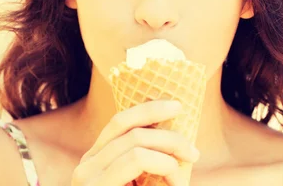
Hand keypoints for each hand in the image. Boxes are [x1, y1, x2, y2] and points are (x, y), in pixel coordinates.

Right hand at [71, 99, 199, 185]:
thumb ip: (150, 164)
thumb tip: (176, 138)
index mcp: (97, 159)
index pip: (121, 120)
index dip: (150, 108)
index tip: (178, 106)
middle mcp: (88, 163)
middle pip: (129, 126)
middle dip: (168, 132)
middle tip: (194, 151)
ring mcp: (88, 175)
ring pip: (134, 140)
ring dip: (169, 150)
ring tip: (187, 168)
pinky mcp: (95, 185)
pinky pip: (134, 159)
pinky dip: (161, 163)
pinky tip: (173, 177)